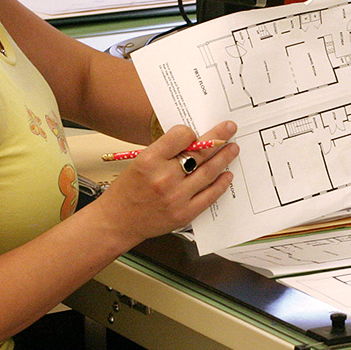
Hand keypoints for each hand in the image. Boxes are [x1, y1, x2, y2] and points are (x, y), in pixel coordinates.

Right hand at [92, 120, 238, 241]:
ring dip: (224, 158)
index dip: (190, 132)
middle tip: (229, 128)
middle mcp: (164, 178)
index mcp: (149, 160)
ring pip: (209, 172)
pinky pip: (210, 195)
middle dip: (218, 137)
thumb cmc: (127, 190)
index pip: (181, 136)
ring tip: (233, 149)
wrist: (117, 221)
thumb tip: (193, 140)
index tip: (195, 132)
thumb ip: (164, 152)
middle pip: (200, 152)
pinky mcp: (185, 213)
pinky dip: (221, 183)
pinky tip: (227, 174)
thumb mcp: (139, 162)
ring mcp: (176, 197)